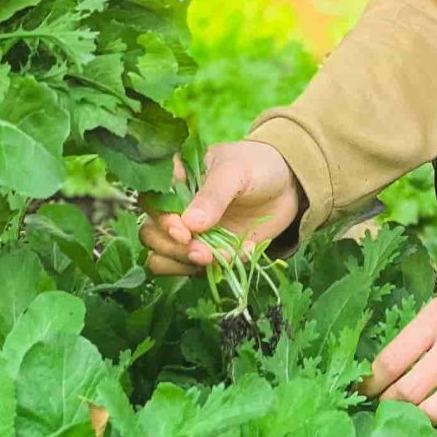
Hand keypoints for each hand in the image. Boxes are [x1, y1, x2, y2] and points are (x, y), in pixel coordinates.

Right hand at [140, 139, 301, 277]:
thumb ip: (212, 196)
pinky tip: (245, 251)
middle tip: (202, 253)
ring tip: (221, 257)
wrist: (287, 185)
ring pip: (164, 258)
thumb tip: (189, 224)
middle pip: (151, 235)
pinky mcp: (206, 252)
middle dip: (174, 249)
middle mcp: (175, 208)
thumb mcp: (235, 172)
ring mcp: (189, 233)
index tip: (183, 232)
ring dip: (187, 265)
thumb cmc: (256, 166)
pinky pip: (197, 270)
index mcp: (174, 179)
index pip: (150, 202)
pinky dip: (218, 269)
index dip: (161, 221)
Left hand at [365, 272, 436, 435]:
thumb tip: (384, 372)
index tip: (363, 391)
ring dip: (417, 419)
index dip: (371, 382)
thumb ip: (417, 336)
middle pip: (411, 392)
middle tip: (385, 408)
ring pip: (436, 412)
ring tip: (410, 417)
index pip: (392, 360)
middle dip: (390, 405)